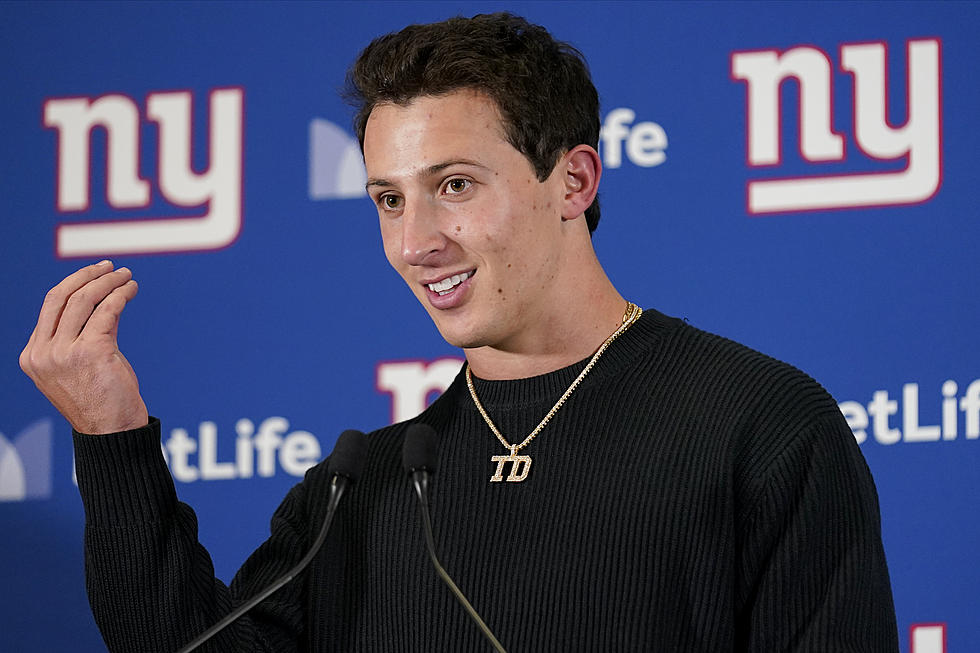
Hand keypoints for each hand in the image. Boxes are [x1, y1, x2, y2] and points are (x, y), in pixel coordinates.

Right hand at [20, 260, 148, 434]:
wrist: (112, 432)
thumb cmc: (100, 400)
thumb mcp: (77, 367)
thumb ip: (78, 338)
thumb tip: (99, 303)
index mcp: (33, 356)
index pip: (50, 307)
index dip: (73, 284)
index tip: (94, 274)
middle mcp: (42, 353)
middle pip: (62, 297)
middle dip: (88, 276)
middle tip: (111, 267)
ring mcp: (63, 353)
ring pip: (85, 299)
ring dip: (110, 282)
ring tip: (127, 277)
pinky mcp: (91, 351)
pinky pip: (107, 311)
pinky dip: (121, 295)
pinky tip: (132, 290)